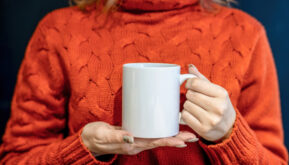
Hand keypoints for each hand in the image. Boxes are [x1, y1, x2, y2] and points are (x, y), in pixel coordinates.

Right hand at [81, 121, 197, 155]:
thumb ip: (116, 136)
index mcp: (133, 145)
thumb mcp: (103, 135)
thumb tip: (131, 137)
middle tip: (193, 136)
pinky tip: (169, 127)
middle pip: (161, 141)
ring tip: (187, 133)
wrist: (89, 139)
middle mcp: (138, 143)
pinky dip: (162, 131)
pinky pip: (152, 134)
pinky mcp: (135, 133)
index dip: (170, 141)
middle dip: (177, 139)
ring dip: (173, 136)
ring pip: (159, 138)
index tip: (184, 140)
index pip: (155, 143)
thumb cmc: (95, 137)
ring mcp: (137, 139)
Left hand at [181, 64, 235, 141]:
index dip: (189, 83)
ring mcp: (211, 120)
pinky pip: (184, 116)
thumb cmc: (219, 105)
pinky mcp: (203, 130)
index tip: (190, 86)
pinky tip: (193, 115)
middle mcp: (218, 107)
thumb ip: (201, 79)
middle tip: (195, 99)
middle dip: (189, 95)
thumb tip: (190, 67)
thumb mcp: (215, 91)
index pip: (195, 83)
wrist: (229, 128)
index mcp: (221, 94)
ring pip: (186, 105)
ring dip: (188, 105)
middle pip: (190, 95)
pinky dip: (186, 115)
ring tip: (196, 108)